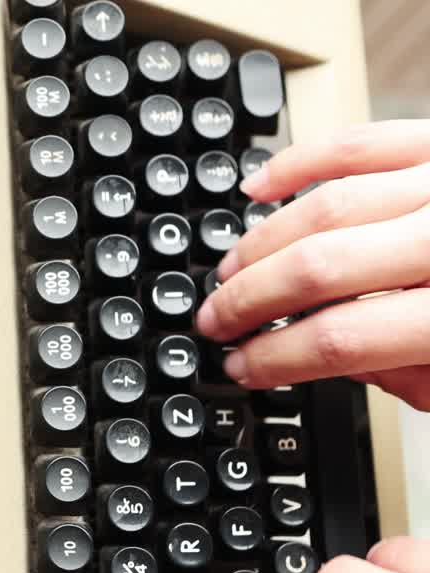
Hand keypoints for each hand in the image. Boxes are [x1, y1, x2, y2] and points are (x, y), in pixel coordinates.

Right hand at [194, 120, 429, 407]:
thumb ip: (420, 378)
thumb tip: (344, 360)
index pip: (341, 340)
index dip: (276, 358)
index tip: (245, 366)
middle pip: (319, 269)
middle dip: (251, 300)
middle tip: (217, 319)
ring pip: (326, 206)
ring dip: (262, 241)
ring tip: (231, 269)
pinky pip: (361, 142)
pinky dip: (302, 161)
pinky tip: (261, 185)